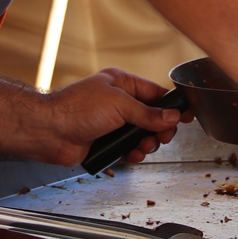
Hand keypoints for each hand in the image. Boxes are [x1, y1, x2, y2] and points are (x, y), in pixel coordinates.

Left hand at [41, 68, 193, 167]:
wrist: (50, 132)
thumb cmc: (76, 109)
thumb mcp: (119, 105)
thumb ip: (147, 113)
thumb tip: (171, 116)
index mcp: (120, 83)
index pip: (154, 93)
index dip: (171, 105)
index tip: (187, 113)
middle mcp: (117, 102)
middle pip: (151, 116)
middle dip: (159, 128)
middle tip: (163, 136)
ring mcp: (111, 123)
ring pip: (141, 134)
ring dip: (146, 143)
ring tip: (143, 146)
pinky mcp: (106, 141)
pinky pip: (128, 148)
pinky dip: (133, 153)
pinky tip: (132, 154)